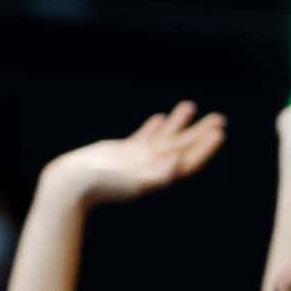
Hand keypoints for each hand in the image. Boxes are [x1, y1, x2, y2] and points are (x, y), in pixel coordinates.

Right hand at [37, 104, 226, 208]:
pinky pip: (142, 138)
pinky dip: (153, 128)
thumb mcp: (130, 180)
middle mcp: (150, 168)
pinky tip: (160, 118)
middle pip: (181, 147)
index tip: (219, 133)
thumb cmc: (100, 185)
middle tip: (218, 117)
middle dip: (199, 132)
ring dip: (178, 123)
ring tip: (190, 105)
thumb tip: (177, 166)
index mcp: (156, 177)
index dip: (204, 148)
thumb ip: (155, 174)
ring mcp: (136, 160)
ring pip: (162, 138)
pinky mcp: (121, 153)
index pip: (187, 162)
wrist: (71, 184)